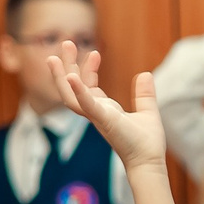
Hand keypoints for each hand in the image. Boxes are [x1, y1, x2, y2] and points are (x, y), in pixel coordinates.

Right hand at [46, 45, 167, 170]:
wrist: (149, 161)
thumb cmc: (147, 143)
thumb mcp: (147, 111)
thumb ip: (144, 94)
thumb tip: (145, 74)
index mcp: (104, 110)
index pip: (89, 85)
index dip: (89, 69)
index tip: (96, 53)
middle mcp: (96, 112)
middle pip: (72, 87)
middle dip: (68, 65)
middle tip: (66, 42)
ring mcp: (97, 116)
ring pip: (69, 96)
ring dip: (60, 77)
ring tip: (53, 58)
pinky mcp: (103, 120)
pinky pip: (85, 105)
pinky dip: (78, 91)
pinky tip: (71, 76)